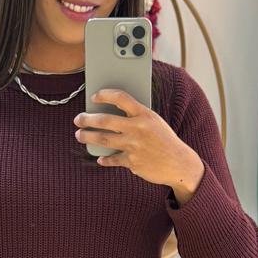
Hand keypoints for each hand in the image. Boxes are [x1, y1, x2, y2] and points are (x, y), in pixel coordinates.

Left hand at [73, 88, 200, 188]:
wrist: (179, 163)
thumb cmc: (165, 140)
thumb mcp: (155, 122)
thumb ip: (136, 117)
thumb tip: (112, 113)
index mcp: (144, 114)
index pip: (121, 98)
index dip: (105, 95)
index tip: (94, 97)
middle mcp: (138, 128)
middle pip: (105, 120)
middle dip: (87, 119)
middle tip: (78, 119)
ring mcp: (134, 146)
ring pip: (103, 139)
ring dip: (88, 137)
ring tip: (80, 135)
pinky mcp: (132, 162)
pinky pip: (112, 159)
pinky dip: (105, 159)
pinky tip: (100, 158)